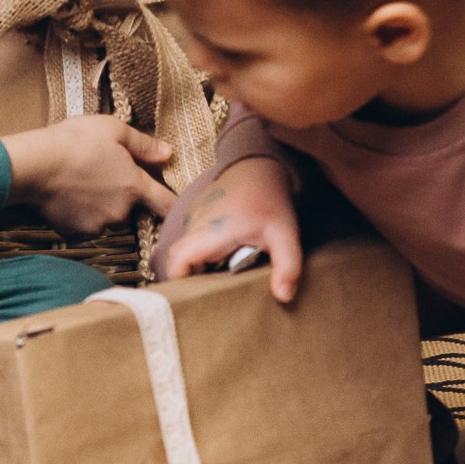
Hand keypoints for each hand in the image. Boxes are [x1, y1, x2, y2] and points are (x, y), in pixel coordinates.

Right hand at [1, 116, 176, 233]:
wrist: (34, 165)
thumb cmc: (74, 142)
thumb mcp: (113, 129)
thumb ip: (144, 144)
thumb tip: (168, 153)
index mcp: (134, 186)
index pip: (165, 204)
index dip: (173, 206)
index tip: (178, 208)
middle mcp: (121, 211)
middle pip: (131, 210)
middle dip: (123, 198)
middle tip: (103, 176)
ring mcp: (97, 225)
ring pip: (108, 219)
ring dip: (102, 208)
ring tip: (82, 185)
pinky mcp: (75, 233)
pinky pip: (85, 227)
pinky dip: (80, 216)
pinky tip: (68, 197)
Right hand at [158, 156, 302, 301]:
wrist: (259, 165)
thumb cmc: (270, 200)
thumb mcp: (285, 235)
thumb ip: (287, 267)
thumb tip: (283, 297)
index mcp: (211, 231)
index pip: (177, 261)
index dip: (180, 283)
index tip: (199, 298)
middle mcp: (195, 224)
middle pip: (177, 263)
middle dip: (193, 283)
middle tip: (216, 298)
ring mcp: (192, 219)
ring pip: (184, 254)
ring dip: (199, 269)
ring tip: (223, 280)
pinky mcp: (195, 218)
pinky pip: (190, 244)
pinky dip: (202, 257)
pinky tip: (223, 262)